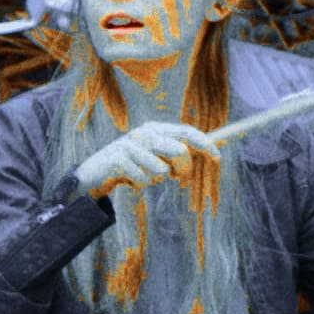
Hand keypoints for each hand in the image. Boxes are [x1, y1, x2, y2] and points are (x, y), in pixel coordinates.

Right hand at [74, 121, 215, 198]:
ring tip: (142, 176)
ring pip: (161, 171)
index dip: (205, 143)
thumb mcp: (155, 155)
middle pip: (180, 152)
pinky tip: (128, 179)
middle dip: (181, 170)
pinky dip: (139, 184)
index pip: (187, 131)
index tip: (218, 157)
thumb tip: (210, 152)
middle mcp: (144, 133)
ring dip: (155, 180)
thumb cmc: (132, 164)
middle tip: (171, 176)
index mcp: (155, 129)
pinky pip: (143, 180)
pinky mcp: (118, 159)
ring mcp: (130, 145)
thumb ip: (177, 152)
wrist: (95, 172)